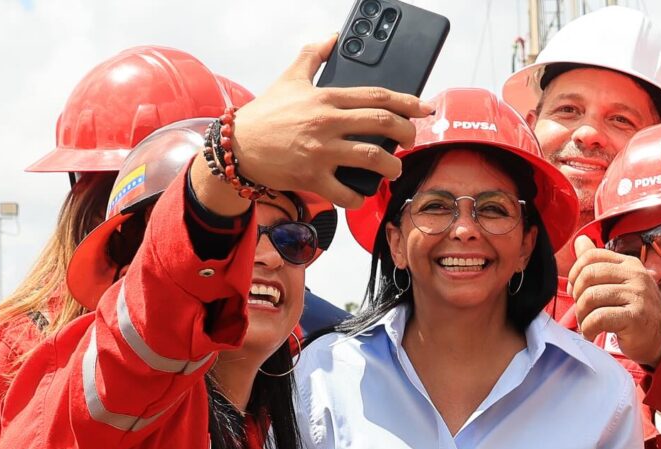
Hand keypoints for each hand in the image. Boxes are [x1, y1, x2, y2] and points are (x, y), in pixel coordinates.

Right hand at [231, 35, 434, 208]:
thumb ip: (313, 57)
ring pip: (372, 158)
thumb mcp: (289, 79)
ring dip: (391, 167)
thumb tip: (330, 38)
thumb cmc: (265, 115)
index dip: (407, 102)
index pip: (377, 95)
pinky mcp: (311, 177)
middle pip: (382, 124)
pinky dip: (359, 197)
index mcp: (327, 98)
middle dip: (406, 133)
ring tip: (393, 170)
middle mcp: (327, 123)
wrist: (237, 146)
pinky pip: (345, 191)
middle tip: (410, 140)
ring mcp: (321, 151)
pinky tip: (362, 194)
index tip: (424, 108)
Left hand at [568, 235, 660, 366]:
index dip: (575, 273)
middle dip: (577, 296)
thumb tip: (579, 240)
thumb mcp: (619, 282)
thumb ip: (598, 263)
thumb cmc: (634, 310)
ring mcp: (638, 295)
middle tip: (581, 311)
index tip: (574, 291)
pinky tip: (591, 333)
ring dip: (581, 315)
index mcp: (629, 264)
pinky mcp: (636, 316)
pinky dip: (588, 328)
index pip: (592, 256)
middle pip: (588, 275)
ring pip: (591, 297)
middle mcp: (635, 275)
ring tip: (586, 324)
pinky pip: (599, 318)